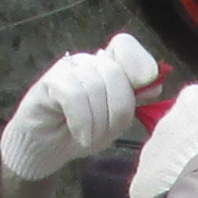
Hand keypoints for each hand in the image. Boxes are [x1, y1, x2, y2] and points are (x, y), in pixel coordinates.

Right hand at [0, 34, 159, 180]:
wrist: (44, 151)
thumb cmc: (81, 134)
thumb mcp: (114, 123)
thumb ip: (133, 103)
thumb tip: (153, 85)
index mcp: (106, 68)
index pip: (125, 46)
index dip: (138, 65)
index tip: (143, 92)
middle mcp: (87, 63)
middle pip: (115, 75)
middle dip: (117, 112)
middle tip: (105, 134)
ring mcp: (66, 69)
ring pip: (95, 87)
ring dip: (97, 123)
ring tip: (89, 138)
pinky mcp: (48, 82)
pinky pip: (74, 95)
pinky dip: (82, 121)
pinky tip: (81, 136)